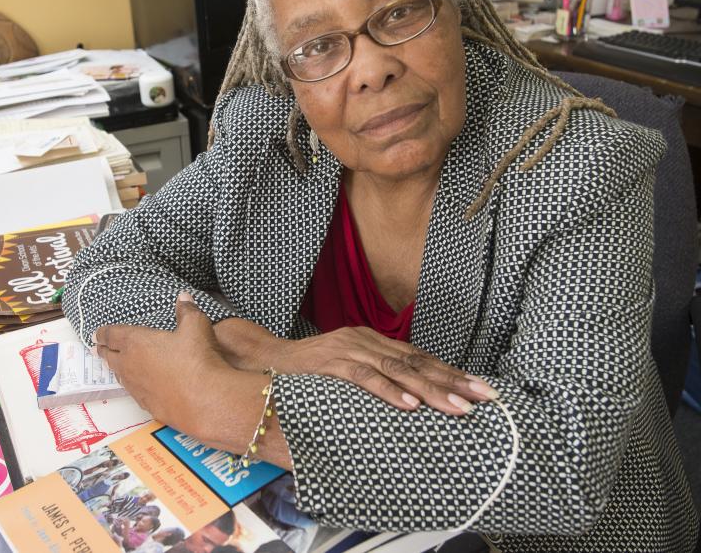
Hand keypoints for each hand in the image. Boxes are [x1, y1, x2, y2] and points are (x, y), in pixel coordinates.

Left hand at [95, 292, 233, 430]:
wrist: (204, 400)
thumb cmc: (196, 359)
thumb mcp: (196, 326)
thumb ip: (187, 310)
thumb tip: (184, 297)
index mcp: (136, 342)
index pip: (112, 334)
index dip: (103, 333)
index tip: (96, 334)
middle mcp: (130, 365)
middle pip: (110, 356)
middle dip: (104, 350)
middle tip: (99, 348)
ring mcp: (137, 387)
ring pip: (119, 376)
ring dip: (115, 368)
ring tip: (114, 365)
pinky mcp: (147, 404)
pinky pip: (133, 392)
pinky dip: (131, 385)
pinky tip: (136, 386)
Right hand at [215, 319, 496, 415]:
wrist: (265, 359)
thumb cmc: (307, 372)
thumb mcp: (345, 371)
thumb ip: (374, 379)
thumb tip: (409, 403)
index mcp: (372, 342)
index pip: (420, 358)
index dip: (451, 373)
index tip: (480, 389)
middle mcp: (365, 341)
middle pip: (417, 362)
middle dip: (453, 382)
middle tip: (483, 398)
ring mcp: (349, 349)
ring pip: (398, 370)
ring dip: (430, 390)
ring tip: (457, 407)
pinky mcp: (331, 362)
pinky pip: (365, 378)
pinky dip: (389, 392)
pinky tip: (409, 405)